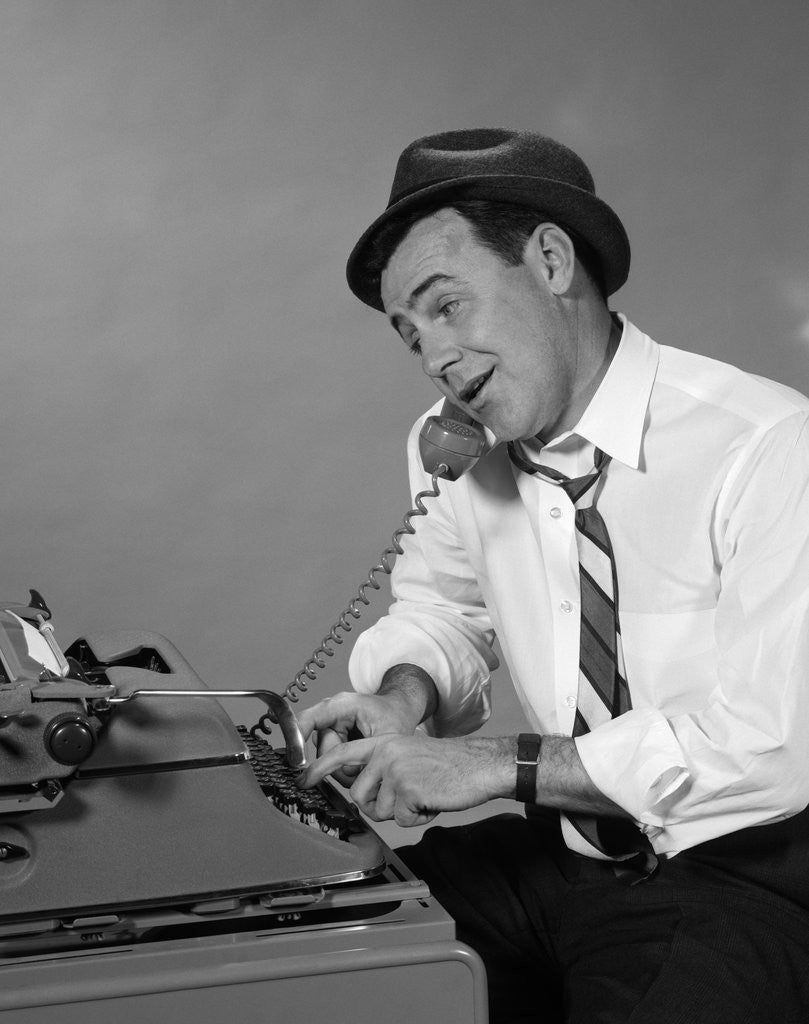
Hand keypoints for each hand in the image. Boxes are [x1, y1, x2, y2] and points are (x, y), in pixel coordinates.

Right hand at [296, 690, 422, 786]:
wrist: (399, 710)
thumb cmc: (395, 715)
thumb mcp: (388, 734)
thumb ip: (368, 755)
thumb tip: (352, 778)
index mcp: (341, 705)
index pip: (309, 720)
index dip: (297, 739)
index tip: (296, 762)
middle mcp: (331, 715)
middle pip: (322, 750)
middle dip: (343, 764)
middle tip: (367, 765)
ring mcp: (331, 728)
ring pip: (328, 760)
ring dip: (346, 768)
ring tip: (368, 762)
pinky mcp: (333, 740)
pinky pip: (333, 762)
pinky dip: (347, 769)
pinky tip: (362, 763)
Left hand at [300, 733, 515, 826]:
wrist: (478, 765)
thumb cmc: (447, 764)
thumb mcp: (409, 754)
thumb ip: (383, 768)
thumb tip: (362, 795)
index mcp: (384, 742)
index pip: (342, 754)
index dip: (319, 768)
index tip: (303, 780)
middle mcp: (385, 753)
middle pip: (358, 796)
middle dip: (378, 805)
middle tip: (406, 797)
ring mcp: (395, 770)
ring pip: (379, 811)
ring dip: (401, 813)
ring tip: (422, 795)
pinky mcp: (407, 790)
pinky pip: (400, 820)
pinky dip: (416, 818)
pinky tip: (431, 802)